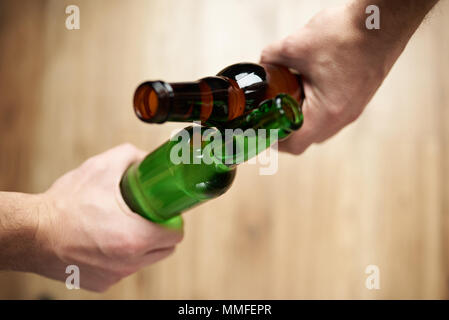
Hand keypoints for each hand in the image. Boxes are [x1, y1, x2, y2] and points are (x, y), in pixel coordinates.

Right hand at [34, 144, 183, 291]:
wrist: (32, 233)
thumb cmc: (65, 205)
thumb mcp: (101, 168)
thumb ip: (130, 156)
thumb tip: (146, 158)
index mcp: (135, 237)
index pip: (175, 235)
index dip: (173, 220)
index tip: (164, 211)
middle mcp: (128, 262)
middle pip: (164, 250)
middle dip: (160, 233)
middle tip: (148, 216)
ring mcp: (115, 275)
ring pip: (144, 261)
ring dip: (141, 245)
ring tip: (124, 225)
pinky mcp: (101, 283)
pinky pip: (123, 269)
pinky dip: (121, 256)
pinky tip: (106, 240)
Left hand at [260, 2, 433, 153]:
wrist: (382, 22)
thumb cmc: (347, 34)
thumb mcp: (296, 45)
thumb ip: (271, 58)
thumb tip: (262, 65)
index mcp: (326, 113)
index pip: (295, 145)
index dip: (274, 141)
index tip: (263, 129)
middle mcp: (342, 117)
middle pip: (307, 139)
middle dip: (285, 129)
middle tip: (270, 115)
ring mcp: (353, 110)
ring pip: (320, 127)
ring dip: (301, 118)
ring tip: (287, 98)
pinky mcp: (358, 99)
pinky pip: (332, 114)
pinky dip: (315, 107)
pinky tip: (306, 87)